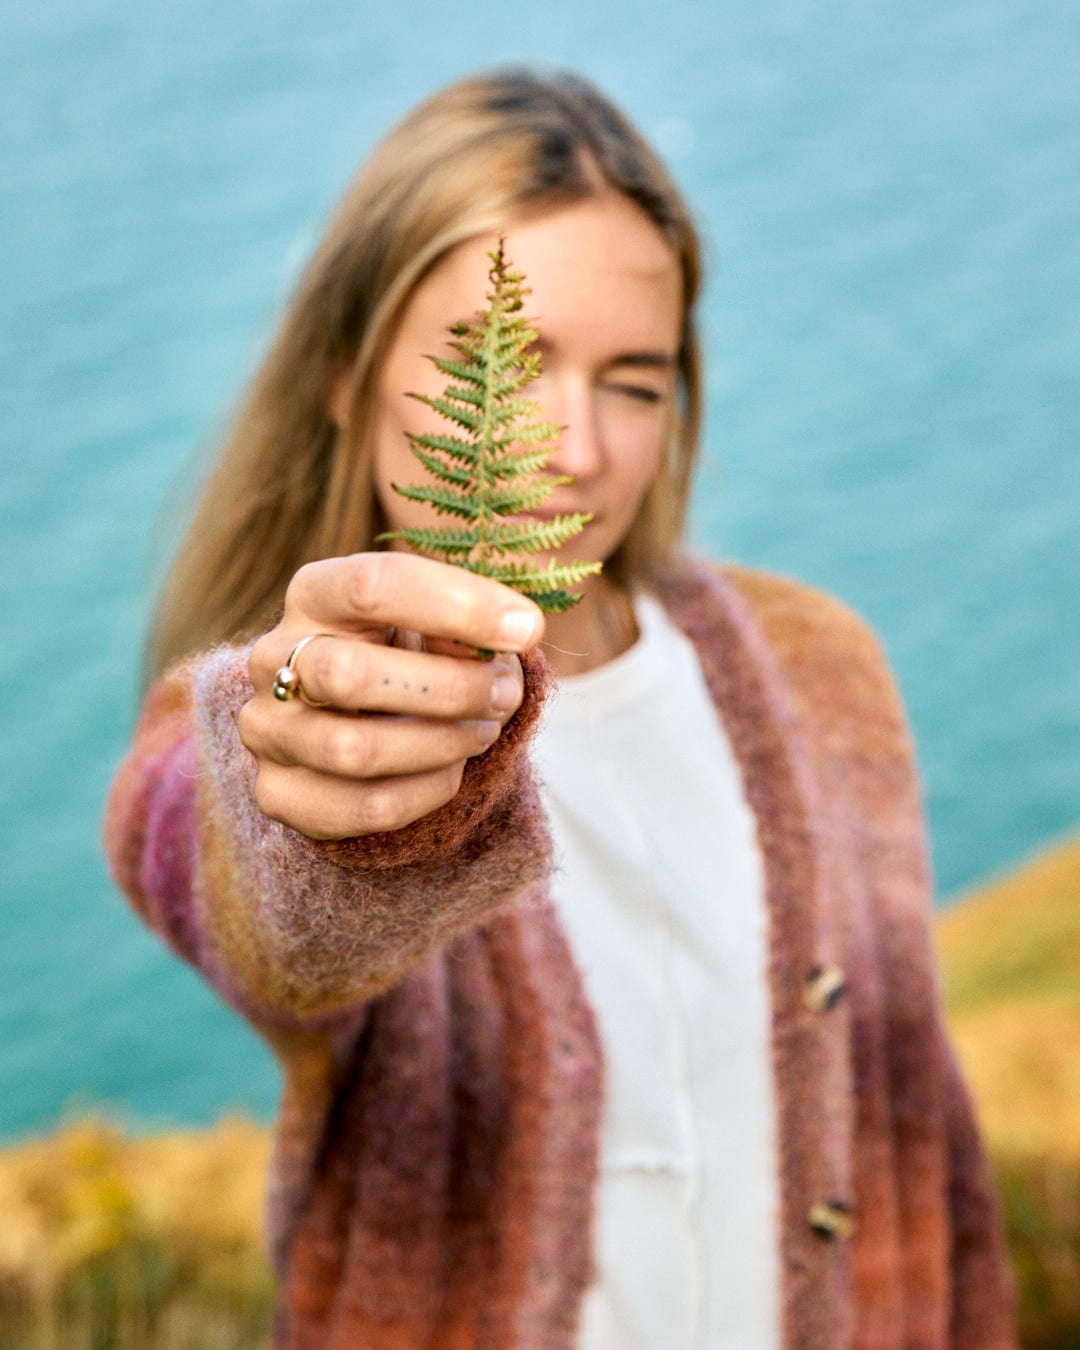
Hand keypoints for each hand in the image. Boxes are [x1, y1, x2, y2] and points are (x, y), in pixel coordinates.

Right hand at [239, 552, 544, 838]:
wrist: (365, 718)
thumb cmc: (411, 654)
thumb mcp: (436, 622)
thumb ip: (466, 622)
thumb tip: (511, 632)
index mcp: (314, 594)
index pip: (372, 586)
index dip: (457, 605)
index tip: (526, 627)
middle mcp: (272, 657)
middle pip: (350, 675)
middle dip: (449, 690)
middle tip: (504, 694)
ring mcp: (266, 730)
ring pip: (355, 750)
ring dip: (442, 744)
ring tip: (482, 731)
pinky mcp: (280, 795)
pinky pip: (365, 806)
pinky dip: (427, 790)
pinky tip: (452, 770)